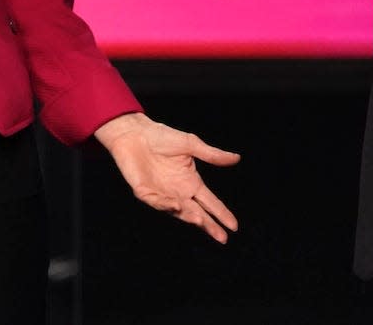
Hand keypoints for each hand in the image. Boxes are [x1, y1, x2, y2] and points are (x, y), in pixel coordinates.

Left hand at [95, 113, 239, 243]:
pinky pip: (157, 202)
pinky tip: (177, 206)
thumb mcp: (190, 144)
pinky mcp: (144, 192)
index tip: (234, 226)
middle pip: (197, 213)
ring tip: (201, 222)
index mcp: (191, 182)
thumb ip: (212, 155)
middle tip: (222, 238)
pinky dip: (166, 205)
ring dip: (189, 217)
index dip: (221, 213)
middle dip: (209, 226)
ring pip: (178, 211)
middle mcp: (178, 192)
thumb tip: (236, 158)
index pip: (209, 201)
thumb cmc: (162, 137)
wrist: (135, 133)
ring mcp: (162, 194)